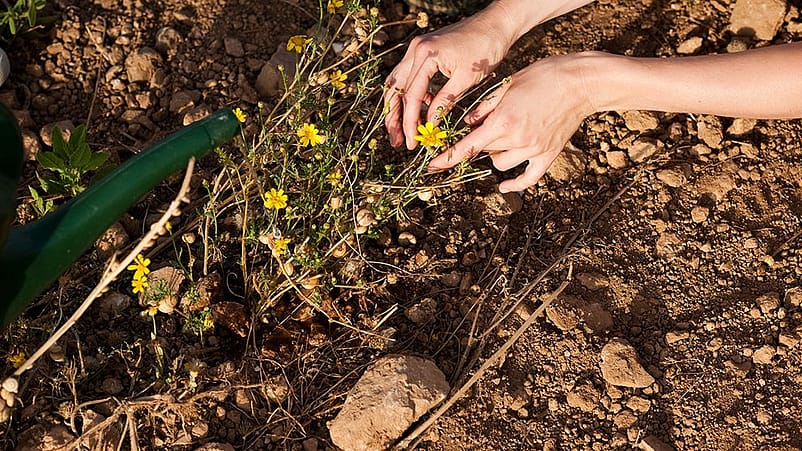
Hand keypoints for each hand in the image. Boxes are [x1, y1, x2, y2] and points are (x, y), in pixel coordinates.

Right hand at [384, 12, 515, 148]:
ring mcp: (417, 48)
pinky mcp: (423, 50)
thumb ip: (444, 102)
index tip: (412, 141)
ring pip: (397, 82)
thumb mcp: (466, 79)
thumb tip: (430, 125)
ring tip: (400, 130)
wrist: (495, 24)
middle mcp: (416, 49)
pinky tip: (421, 110)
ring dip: (397, 107)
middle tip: (397, 140)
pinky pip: (409, 75)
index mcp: (426, 55)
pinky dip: (412, 94)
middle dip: (394, 117)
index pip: (412, 95)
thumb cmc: (486, 48)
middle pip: (395, 89)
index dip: (410, 122)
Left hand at [429, 52, 599, 192]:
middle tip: (480, 128)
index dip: (445, 159)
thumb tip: (466, 124)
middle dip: (475, 142)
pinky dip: (514, 183)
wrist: (581, 82)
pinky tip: (503, 185)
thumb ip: (484, 108)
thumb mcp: (507, 86)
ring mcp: (533, 150)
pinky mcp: (548, 155)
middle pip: (482, 152)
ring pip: (500, 163)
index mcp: (502, 121)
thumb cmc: (543, 76)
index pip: (466, 147)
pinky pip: (528, 178)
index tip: (430, 166)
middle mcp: (516, 140)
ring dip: (493, 154)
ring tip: (500, 136)